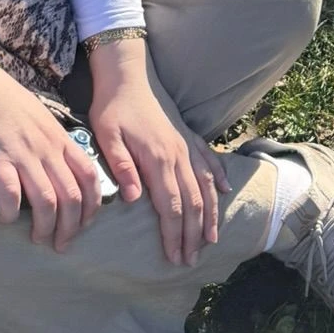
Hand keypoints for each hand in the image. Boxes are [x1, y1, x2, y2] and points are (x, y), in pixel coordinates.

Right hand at [0, 59, 103, 250]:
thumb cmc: (10, 105)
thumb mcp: (43, 122)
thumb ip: (55, 147)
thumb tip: (64, 175)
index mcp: (61, 140)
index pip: (89, 177)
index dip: (92, 206)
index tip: (84, 224)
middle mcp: (47, 149)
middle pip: (71, 196)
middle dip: (71, 227)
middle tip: (62, 244)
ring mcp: (23, 155)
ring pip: (47, 201)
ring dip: (45, 227)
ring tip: (39, 239)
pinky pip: (10, 194)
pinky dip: (11, 213)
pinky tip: (7, 220)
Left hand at [87, 37, 228, 267]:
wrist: (128, 72)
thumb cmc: (113, 106)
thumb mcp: (107, 136)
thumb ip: (121, 167)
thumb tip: (132, 198)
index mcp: (158, 159)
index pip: (172, 206)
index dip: (175, 235)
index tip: (175, 258)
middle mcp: (178, 154)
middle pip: (194, 202)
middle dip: (194, 234)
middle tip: (191, 260)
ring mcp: (186, 144)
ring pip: (206, 185)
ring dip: (210, 214)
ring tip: (212, 239)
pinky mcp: (187, 134)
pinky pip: (209, 160)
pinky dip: (218, 178)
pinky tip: (225, 191)